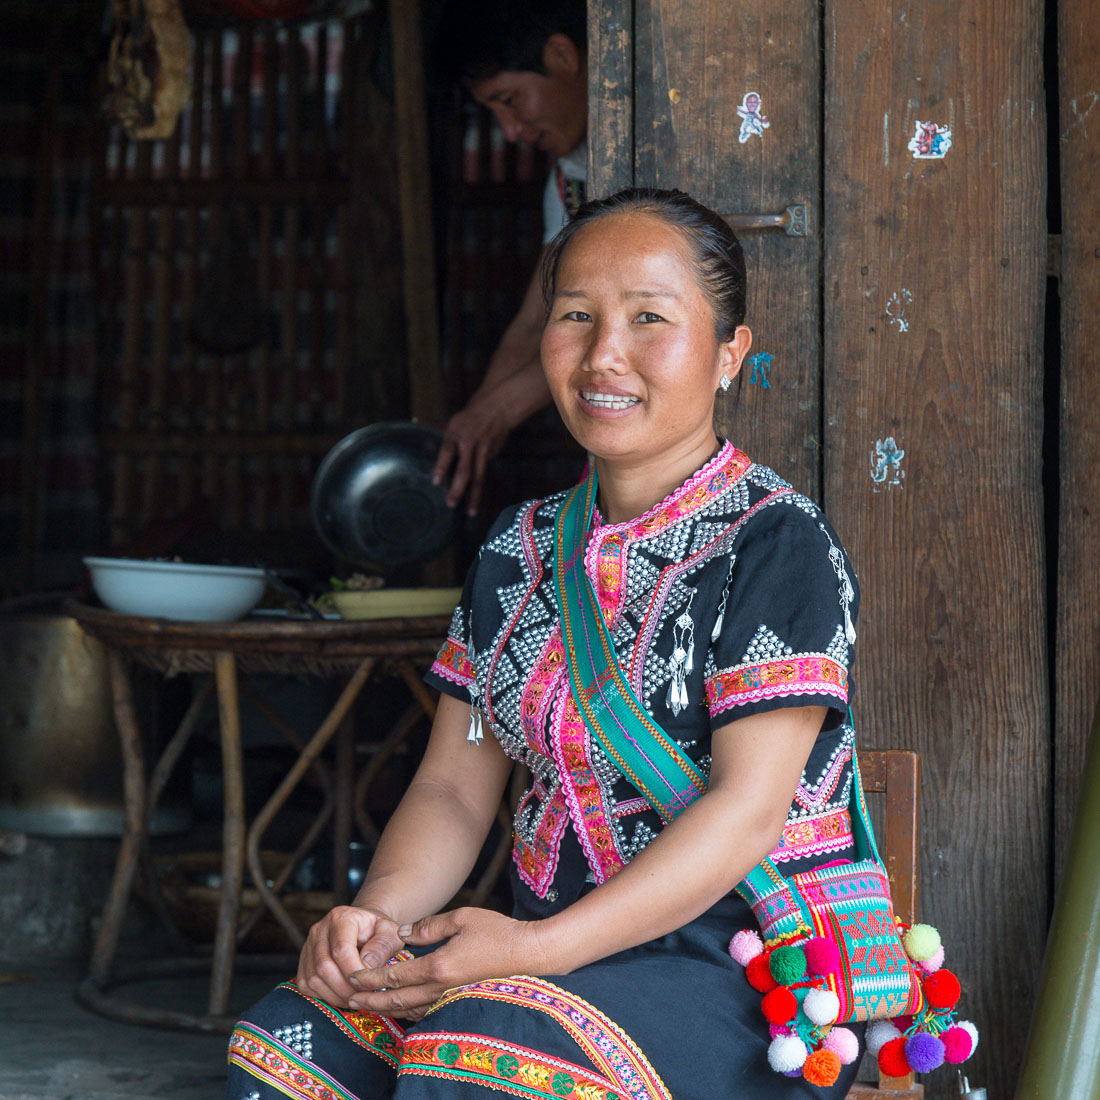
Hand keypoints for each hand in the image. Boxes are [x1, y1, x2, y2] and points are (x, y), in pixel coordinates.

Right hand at [296, 905, 404, 1008]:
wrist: (363, 929)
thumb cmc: (377, 932)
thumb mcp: (390, 933)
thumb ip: (383, 946)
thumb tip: (367, 965)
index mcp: (341, 918)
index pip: (341, 949)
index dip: (354, 972)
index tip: (370, 984)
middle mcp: (319, 930)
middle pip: (324, 967)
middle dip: (346, 988)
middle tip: (364, 996)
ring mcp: (308, 947)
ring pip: (314, 979)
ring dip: (336, 995)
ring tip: (356, 997)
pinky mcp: (303, 963)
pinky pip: (308, 986)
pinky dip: (325, 996)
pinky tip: (343, 996)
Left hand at [347, 907, 542, 1020]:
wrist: (531, 956)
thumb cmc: (498, 932)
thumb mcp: (463, 917)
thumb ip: (430, 925)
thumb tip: (404, 932)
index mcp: (438, 966)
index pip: (395, 975)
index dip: (371, 977)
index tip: (352, 976)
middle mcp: (441, 989)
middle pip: (396, 999)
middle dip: (370, 999)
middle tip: (348, 998)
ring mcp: (451, 999)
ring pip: (409, 1010)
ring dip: (386, 1008)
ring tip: (367, 1005)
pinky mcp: (460, 1003)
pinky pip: (426, 1012)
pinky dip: (407, 1011)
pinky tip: (401, 1008)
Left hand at [432, 395, 511, 515]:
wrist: (497, 409)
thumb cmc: (469, 417)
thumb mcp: (453, 422)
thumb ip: (437, 429)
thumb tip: (415, 423)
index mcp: (456, 434)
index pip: (447, 452)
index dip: (442, 467)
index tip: (435, 481)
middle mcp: (471, 444)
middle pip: (465, 470)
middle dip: (458, 488)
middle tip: (450, 503)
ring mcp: (484, 451)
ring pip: (479, 477)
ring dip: (475, 496)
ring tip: (470, 512)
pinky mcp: (494, 455)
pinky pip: (484, 471)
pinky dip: (478, 484)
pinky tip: (476, 495)